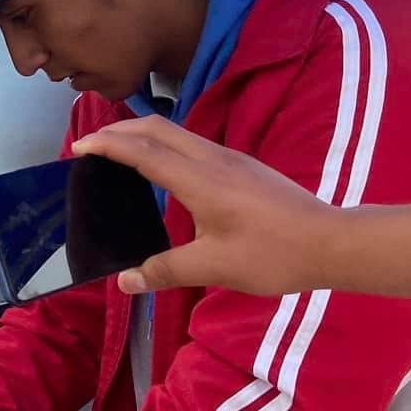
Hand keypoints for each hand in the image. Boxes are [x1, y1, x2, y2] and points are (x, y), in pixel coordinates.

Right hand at [72, 117, 333, 296]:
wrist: (330, 242)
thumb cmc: (272, 254)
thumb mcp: (214, 268)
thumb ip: (165, 270)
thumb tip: (125, 282)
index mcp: (199, 179)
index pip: (143, 150)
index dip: (108, 145)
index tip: (79, 147)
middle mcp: (212, 159)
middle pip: (157, 128)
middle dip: (119, 129)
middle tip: (92, 145)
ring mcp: (231, 160)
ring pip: (177, 133)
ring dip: (143, 135)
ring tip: (120, 152)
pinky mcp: (243, 167)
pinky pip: (193, 145)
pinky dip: (165, 147)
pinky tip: (165, 171)